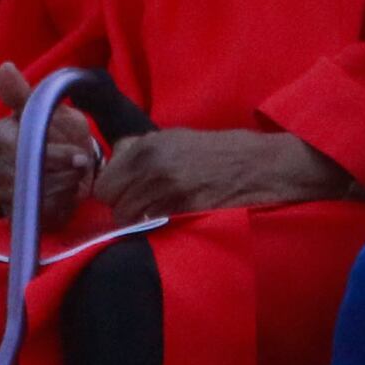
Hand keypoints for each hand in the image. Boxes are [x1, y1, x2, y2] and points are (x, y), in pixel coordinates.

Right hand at [0, 63, 99, 216]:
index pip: (20, 147)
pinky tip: (68, 195)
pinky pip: (38, 214)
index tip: (79, 153)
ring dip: (64, 187)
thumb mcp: (50, 110)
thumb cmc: (58, 132)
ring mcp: (1, 191)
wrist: (72, 165)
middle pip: (27, 174)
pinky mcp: (14, 214)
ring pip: (35, 195)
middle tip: (83, 166)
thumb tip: (5, 68)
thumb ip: (26, 93)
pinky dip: (60, 206)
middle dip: (62, 171)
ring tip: (77, 178)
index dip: (53, 154)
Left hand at [96, 128, 347, 221]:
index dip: (113, 188)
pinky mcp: (181, 210)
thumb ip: (143, 149)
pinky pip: (148, 226)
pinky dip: (151, 227)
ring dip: (135, 219)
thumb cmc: (220, 151)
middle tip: (139, 205)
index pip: (104, 179)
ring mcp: (166, 189)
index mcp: (148, 145)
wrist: (260, 167)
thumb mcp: (177, 138)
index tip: (124, 193)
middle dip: (119, 204)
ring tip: (155, 214)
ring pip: (125, 216)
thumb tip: (116, 159)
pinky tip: (166, 221)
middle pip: (109, 198)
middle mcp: (151, 165)